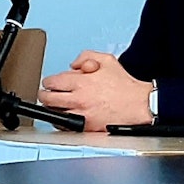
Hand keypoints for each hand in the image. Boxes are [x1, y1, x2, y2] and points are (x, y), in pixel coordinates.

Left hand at [36, 51, 151, 131]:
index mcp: (80, 82)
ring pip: (53, 113)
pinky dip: (61, 122)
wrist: (139, 105)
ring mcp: (81, 114)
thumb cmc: (125, 85)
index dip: (49, 82)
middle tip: (47, 95)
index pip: (51, 82)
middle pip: (47, 98)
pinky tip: (65, 116)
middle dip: (44, 95)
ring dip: (51, 109)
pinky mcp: (86, 127)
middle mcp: (78, 98)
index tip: (51, 84)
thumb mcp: (107, 60)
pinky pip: (64, 126)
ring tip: (55, 106)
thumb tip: (73, 64)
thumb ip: (86, 56)